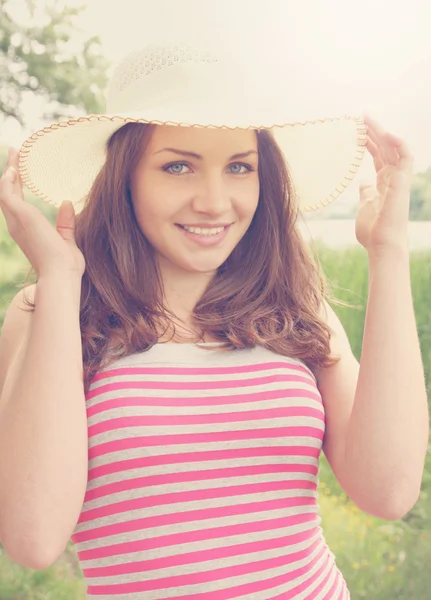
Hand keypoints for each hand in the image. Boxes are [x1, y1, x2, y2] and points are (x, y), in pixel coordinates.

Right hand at [0, 147, 85, 278]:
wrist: (61, 275)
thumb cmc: (65, 265)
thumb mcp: (67, 240)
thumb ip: (66, 223)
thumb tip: (66, 203)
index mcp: (26, 231)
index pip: (17, 204)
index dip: (16, 186)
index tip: (19, 171)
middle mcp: (17, 226)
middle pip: (8, 193)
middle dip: (10, 173)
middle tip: (14, 154)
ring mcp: (17, 222)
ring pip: (6, 190)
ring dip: (9, 170)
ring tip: (14, 152)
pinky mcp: (22, 217)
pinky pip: (8, 193)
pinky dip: (9, 180)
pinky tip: (14, 168)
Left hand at [355, 114, 413, 254]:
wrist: (381, 243)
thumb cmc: (372, 231)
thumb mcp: (365, 205)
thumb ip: (366, 192)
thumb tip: (363, 182)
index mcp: (384, 183)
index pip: (379, 156)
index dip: (370, 142)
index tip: (358, 130)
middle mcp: (394, 178)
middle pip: (385, 148)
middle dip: (374, 132)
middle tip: (361, 116)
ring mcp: (399, 178)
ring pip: (393, 148)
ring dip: (382, 132)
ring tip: (368, 119)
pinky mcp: (403, 180)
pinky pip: (405, 155)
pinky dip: (397, 143)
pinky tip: (385, 133)